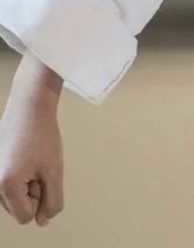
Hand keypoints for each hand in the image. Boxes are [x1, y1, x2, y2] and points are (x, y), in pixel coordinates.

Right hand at [0, 54, 64, 226]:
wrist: (29, 107)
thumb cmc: (43, 136)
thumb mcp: (54, 171)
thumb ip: (52, 201)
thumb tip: (42, 222)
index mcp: (5, 186)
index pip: (26, 217)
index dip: (41, 199)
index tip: (43, 176)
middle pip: (19, 208)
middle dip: (33, 192)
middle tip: (39, 165)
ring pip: (14, 198)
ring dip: (28, 184)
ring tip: (32, 160)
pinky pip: (9, 185)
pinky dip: (20, 176)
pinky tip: (25, 158)